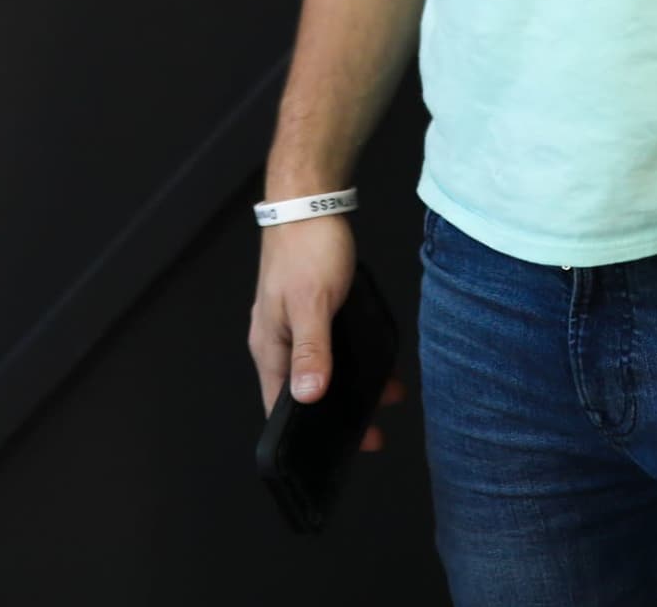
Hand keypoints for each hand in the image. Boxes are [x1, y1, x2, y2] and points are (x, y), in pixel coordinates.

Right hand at [247, 216, 402, 450]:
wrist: (310, 201)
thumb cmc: (305, 248)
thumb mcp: (312, 303)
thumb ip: (311, 351)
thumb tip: (309, 396)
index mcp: (269, 347)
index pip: (278, 407)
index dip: (303, 437)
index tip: (338, 454)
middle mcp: (277, 342)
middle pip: (303, 393)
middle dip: (336, 417)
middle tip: (373, 434)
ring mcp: (294, 326)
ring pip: (322, 372)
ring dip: (351, 388)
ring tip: (387, 397)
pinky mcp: (313, 311)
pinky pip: (333, 349)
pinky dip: (355, 362)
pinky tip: (380, 365)